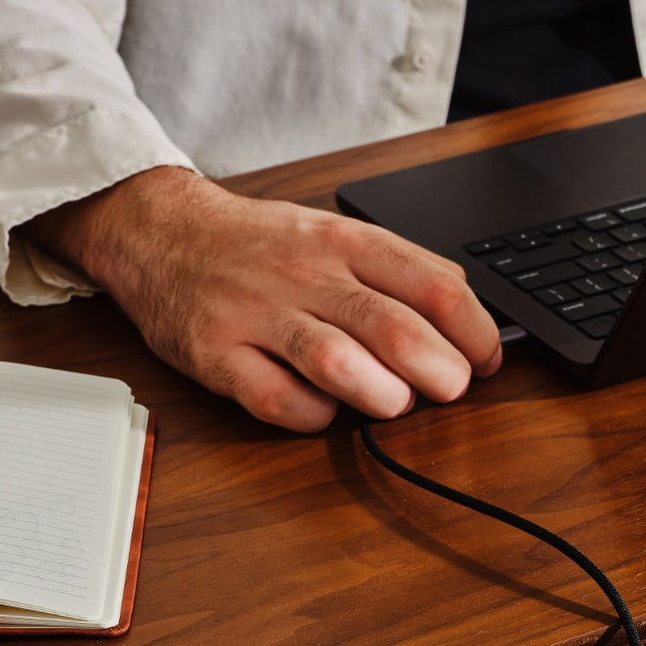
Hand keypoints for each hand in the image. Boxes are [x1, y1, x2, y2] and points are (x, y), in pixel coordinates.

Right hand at [22, 167, 502, 430]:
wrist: (157, 230)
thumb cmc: (257, 244)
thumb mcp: (332, 231)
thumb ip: (396, 269)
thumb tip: (466, 315)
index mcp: (344, 241)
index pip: (432, 284)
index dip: (473, 331)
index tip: (488, 360)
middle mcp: (305, 274)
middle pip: (392, 327)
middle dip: (439, 371)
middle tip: (452, 390)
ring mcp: (257, 314)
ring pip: (335, 360)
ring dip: (381, 394)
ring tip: (396, 403)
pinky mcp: (216, 354)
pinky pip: (274, 398)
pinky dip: (310, 415)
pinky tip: (323, 411)